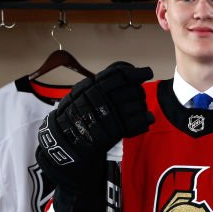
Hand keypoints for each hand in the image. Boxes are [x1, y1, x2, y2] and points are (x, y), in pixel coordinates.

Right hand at [39, 61, 153, 166]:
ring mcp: (109, 113)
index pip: (120, 74)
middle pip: (133, 89)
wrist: (65, 140)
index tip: (147, 72)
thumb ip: (100, 83)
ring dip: (142, 107)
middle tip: (138, 98)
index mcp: (93, 85)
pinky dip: (146, 119)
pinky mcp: (115, 130)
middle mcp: (102, 97)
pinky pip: (139, 121)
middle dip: (139, 93)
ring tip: (139, 112)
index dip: (137, 72)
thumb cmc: (73, 114)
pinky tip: (146, 120)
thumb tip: (126, 71)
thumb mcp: (80, 91)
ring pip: (138, 104)